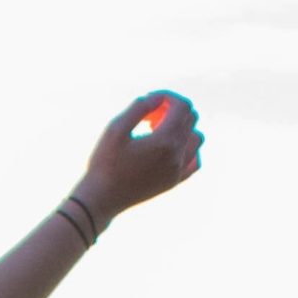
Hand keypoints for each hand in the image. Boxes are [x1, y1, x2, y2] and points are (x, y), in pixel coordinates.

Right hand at [76, 91, 203, 224]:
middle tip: (148, 117)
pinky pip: (195, 161)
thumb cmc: (104, 164)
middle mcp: (177, 155)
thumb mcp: (115, 128)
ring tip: (158, 133)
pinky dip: (188, 150)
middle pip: (191, 119)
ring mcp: (177, 171)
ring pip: (196, 138)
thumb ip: (139, 107)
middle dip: (172, 111)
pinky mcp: (173, 183)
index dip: (167, 97)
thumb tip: (158, 98)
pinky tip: (170, 150)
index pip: (182, 106)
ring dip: (182, 128)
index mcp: (165, 140)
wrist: (101, 200)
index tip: (149, 102)